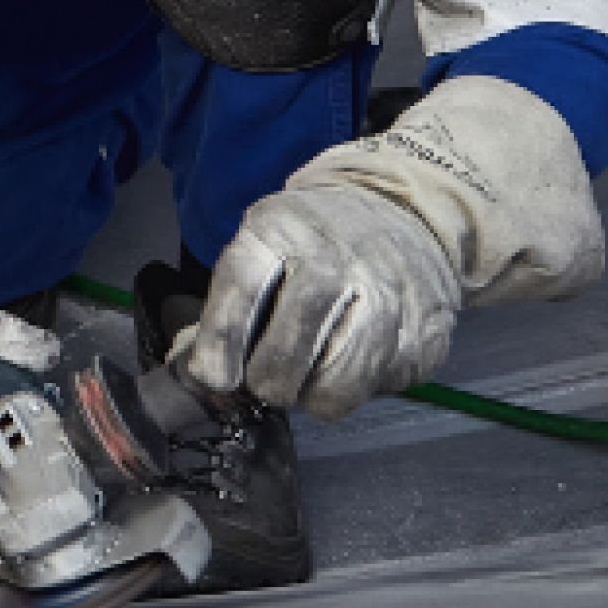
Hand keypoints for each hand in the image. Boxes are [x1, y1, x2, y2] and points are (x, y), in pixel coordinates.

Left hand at [183, 76, 603, 419]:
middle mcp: (332, 260)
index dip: (220, 344)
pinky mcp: (420, 334)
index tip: (214, 376)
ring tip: (311, 370)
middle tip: (269, 375)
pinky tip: (355, 357)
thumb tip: (187, 371)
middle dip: (267, 382)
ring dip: (312, 394)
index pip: (240, 291)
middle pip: (282, 361)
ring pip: (330, 390)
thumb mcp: (263, 247)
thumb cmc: (314, 239)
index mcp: (280, 231)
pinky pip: (375, 390)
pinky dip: (357, 387)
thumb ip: (225, 308)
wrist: (405, 214)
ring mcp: (384, 297)